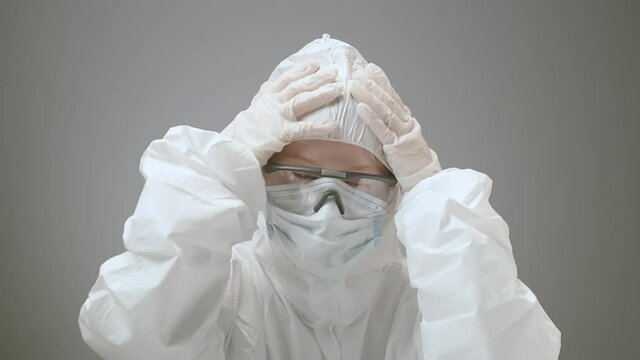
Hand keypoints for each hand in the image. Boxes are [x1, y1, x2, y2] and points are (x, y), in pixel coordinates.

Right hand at [222, 60, 342, 164]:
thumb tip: (267, 87)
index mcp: (265, 98)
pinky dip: (319, 126)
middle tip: (333, 72)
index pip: (284, 79)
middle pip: (297, 86)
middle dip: (317, 78)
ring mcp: (277, 116)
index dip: (300, 70)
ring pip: (302, 100)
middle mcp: (272, 103)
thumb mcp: (250, 110)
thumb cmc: (240, 135)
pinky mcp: (280, 133)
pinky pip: (304, 128)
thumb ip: (261, 98)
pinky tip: (333, 125)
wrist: (230, 148)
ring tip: (337, 88)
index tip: (313, 63)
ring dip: (321, 93)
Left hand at [348, 63, 440, 190]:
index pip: (393, 96)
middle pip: (387, 99)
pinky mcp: (396, 146)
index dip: (381, 81)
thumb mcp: (402, 139)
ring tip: (354, 85)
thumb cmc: (411, 162)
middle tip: (358, 72)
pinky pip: (382, 129)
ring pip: (384, 110)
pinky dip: (371, 117)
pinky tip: (360, 108)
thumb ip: (392, 126)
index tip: (370, 68)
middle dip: (372, 84)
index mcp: (407, 120)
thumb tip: (377, 114)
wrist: (424, 177)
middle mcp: (406, 122)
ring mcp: (402, 133)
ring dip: (368, 96)